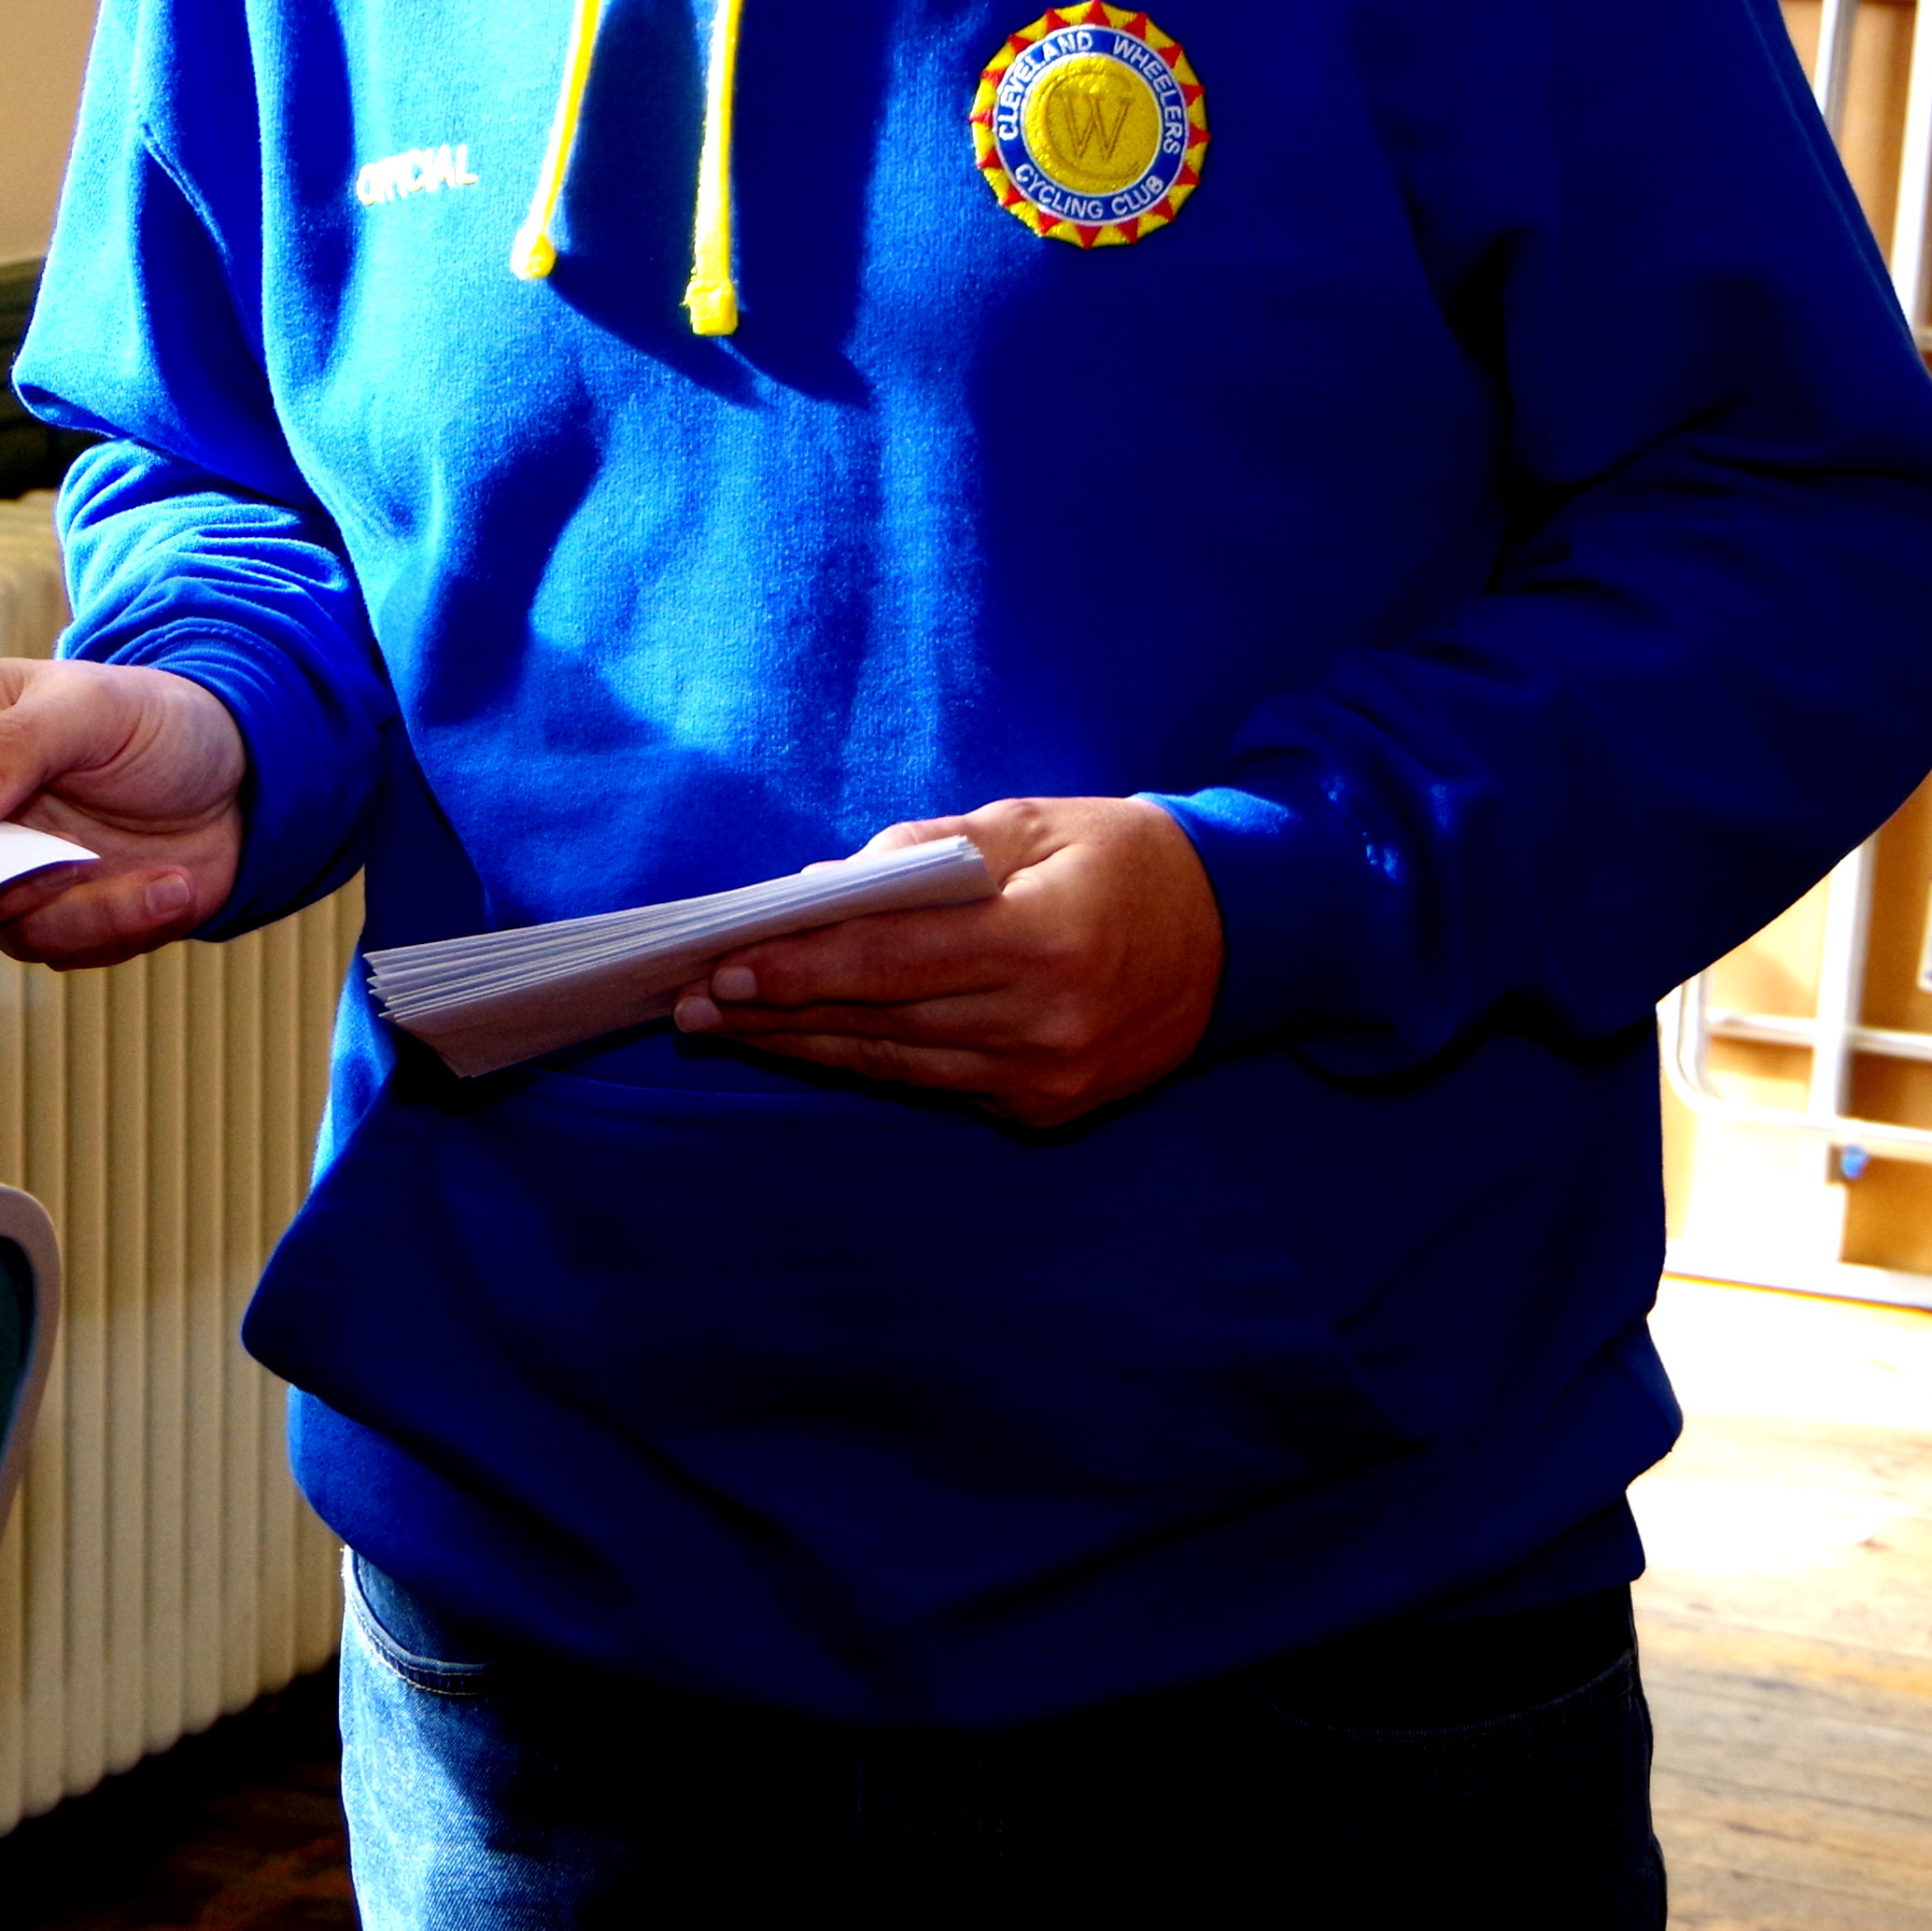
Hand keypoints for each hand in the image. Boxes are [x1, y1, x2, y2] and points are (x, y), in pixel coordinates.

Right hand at [0, 658, 248, 968]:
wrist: (236, 782)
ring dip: (72, 904)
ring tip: (163, 874)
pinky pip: (51, 946)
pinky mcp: (45, 916)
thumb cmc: (155, 719)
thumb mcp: (97, 704)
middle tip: (56, 861)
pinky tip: (172, 888)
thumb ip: (23, 741)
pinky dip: (115, 924)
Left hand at [669, 795, 1224, 1127]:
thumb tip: (825, 888)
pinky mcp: (1045, 1108)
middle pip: (883, 1021)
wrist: (1237, 936)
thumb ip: (928, 852)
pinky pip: (932, 1082)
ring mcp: (1048, 1077)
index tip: (727, 967)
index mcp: (1048, 940)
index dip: (804, 968)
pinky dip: (864, 1059)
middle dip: (779, 1012)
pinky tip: (804, 1041)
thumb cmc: (1123, 859)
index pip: (896, 961)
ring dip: (804, 1045)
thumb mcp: (1031, 822)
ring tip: (724, 1026)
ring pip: (896, 1064)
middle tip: (693, 1004)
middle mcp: (1048, 1023)